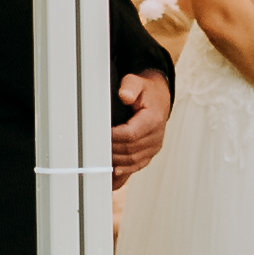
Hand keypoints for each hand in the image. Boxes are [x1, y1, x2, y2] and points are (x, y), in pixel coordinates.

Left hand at [109, 68, 171, 182]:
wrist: (159, 98)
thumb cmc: (146, 91)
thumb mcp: (137, 82)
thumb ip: (130, 86)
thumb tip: (124, 95)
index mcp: (153, 120)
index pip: (131, 135)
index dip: (114, 137)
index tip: (100, 136)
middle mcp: (156, 136)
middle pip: (130, 150)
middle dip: (111, 150)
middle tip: (94, 149)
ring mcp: (154, 147)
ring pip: (133, 161)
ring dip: (116, 161)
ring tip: (100, 160)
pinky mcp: (150, 153)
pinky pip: (137, 165)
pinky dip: (125, 170)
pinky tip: (113, 172)